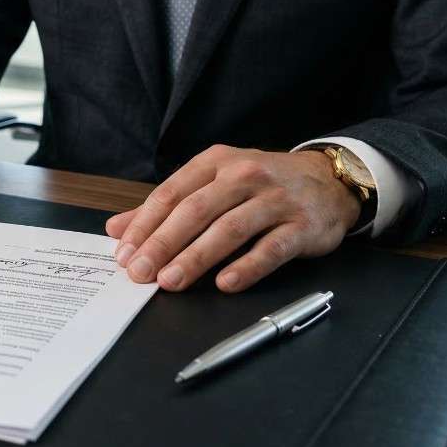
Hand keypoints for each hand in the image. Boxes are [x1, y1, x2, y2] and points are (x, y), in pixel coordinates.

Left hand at [105, 146, 360, 292]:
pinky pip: (272, 248)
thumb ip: (166, 206)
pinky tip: (225, 283)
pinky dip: (247, 266)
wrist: (329, 180)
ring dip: (197, 257)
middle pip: (196, 211)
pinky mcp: (302, 226)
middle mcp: (244, 175)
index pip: (171, 194)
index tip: (124, 254)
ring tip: (171, 281)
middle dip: (163, 244)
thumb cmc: (262, 184)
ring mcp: (275, 200)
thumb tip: (117, 229)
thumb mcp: (214, 183)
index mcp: (215, 163)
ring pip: (230, 229)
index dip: (144, 225)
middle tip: (141, 273)